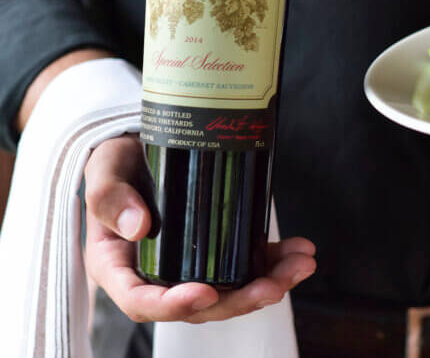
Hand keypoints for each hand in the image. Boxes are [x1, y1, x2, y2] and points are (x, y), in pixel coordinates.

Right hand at [83, 135, 315, 323]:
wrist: (138, 147)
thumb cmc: (114, 163)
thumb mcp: (104, 173)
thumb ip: (110, 198)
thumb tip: (138, 227)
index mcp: (119, 268)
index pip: (144, 302)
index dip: (176, 306)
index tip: (207, 293)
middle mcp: (155, 275)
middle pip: (199, 305)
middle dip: (240, 300)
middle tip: (274, 286)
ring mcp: (188, 267)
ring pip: (230, 289)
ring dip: (269, 282)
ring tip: (300, 265)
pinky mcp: (216, 250)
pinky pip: (245, 264)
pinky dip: (274, 261)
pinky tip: (299, 251)